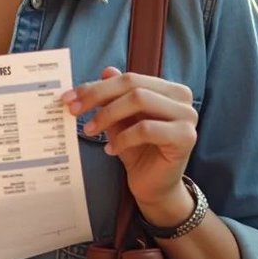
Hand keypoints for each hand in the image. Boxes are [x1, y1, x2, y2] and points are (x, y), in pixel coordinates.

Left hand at [63, 67, 199, 217]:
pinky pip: (146, 129)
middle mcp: (182, 98)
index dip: (97, 86)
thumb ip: (115, 97)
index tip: (69, 97)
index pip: (129, 78)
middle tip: (73, 110)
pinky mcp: (185, 137)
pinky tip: (111, 149)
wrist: (155, 188)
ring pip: (139, 100)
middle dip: (98, 96)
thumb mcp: (121, 121)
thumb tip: (106, 70)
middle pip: (133, 85)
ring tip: (89, 130)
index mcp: (169, 89)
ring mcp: (187, 116)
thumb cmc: (139, 152)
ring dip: (108, 115)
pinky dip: (123, 138)